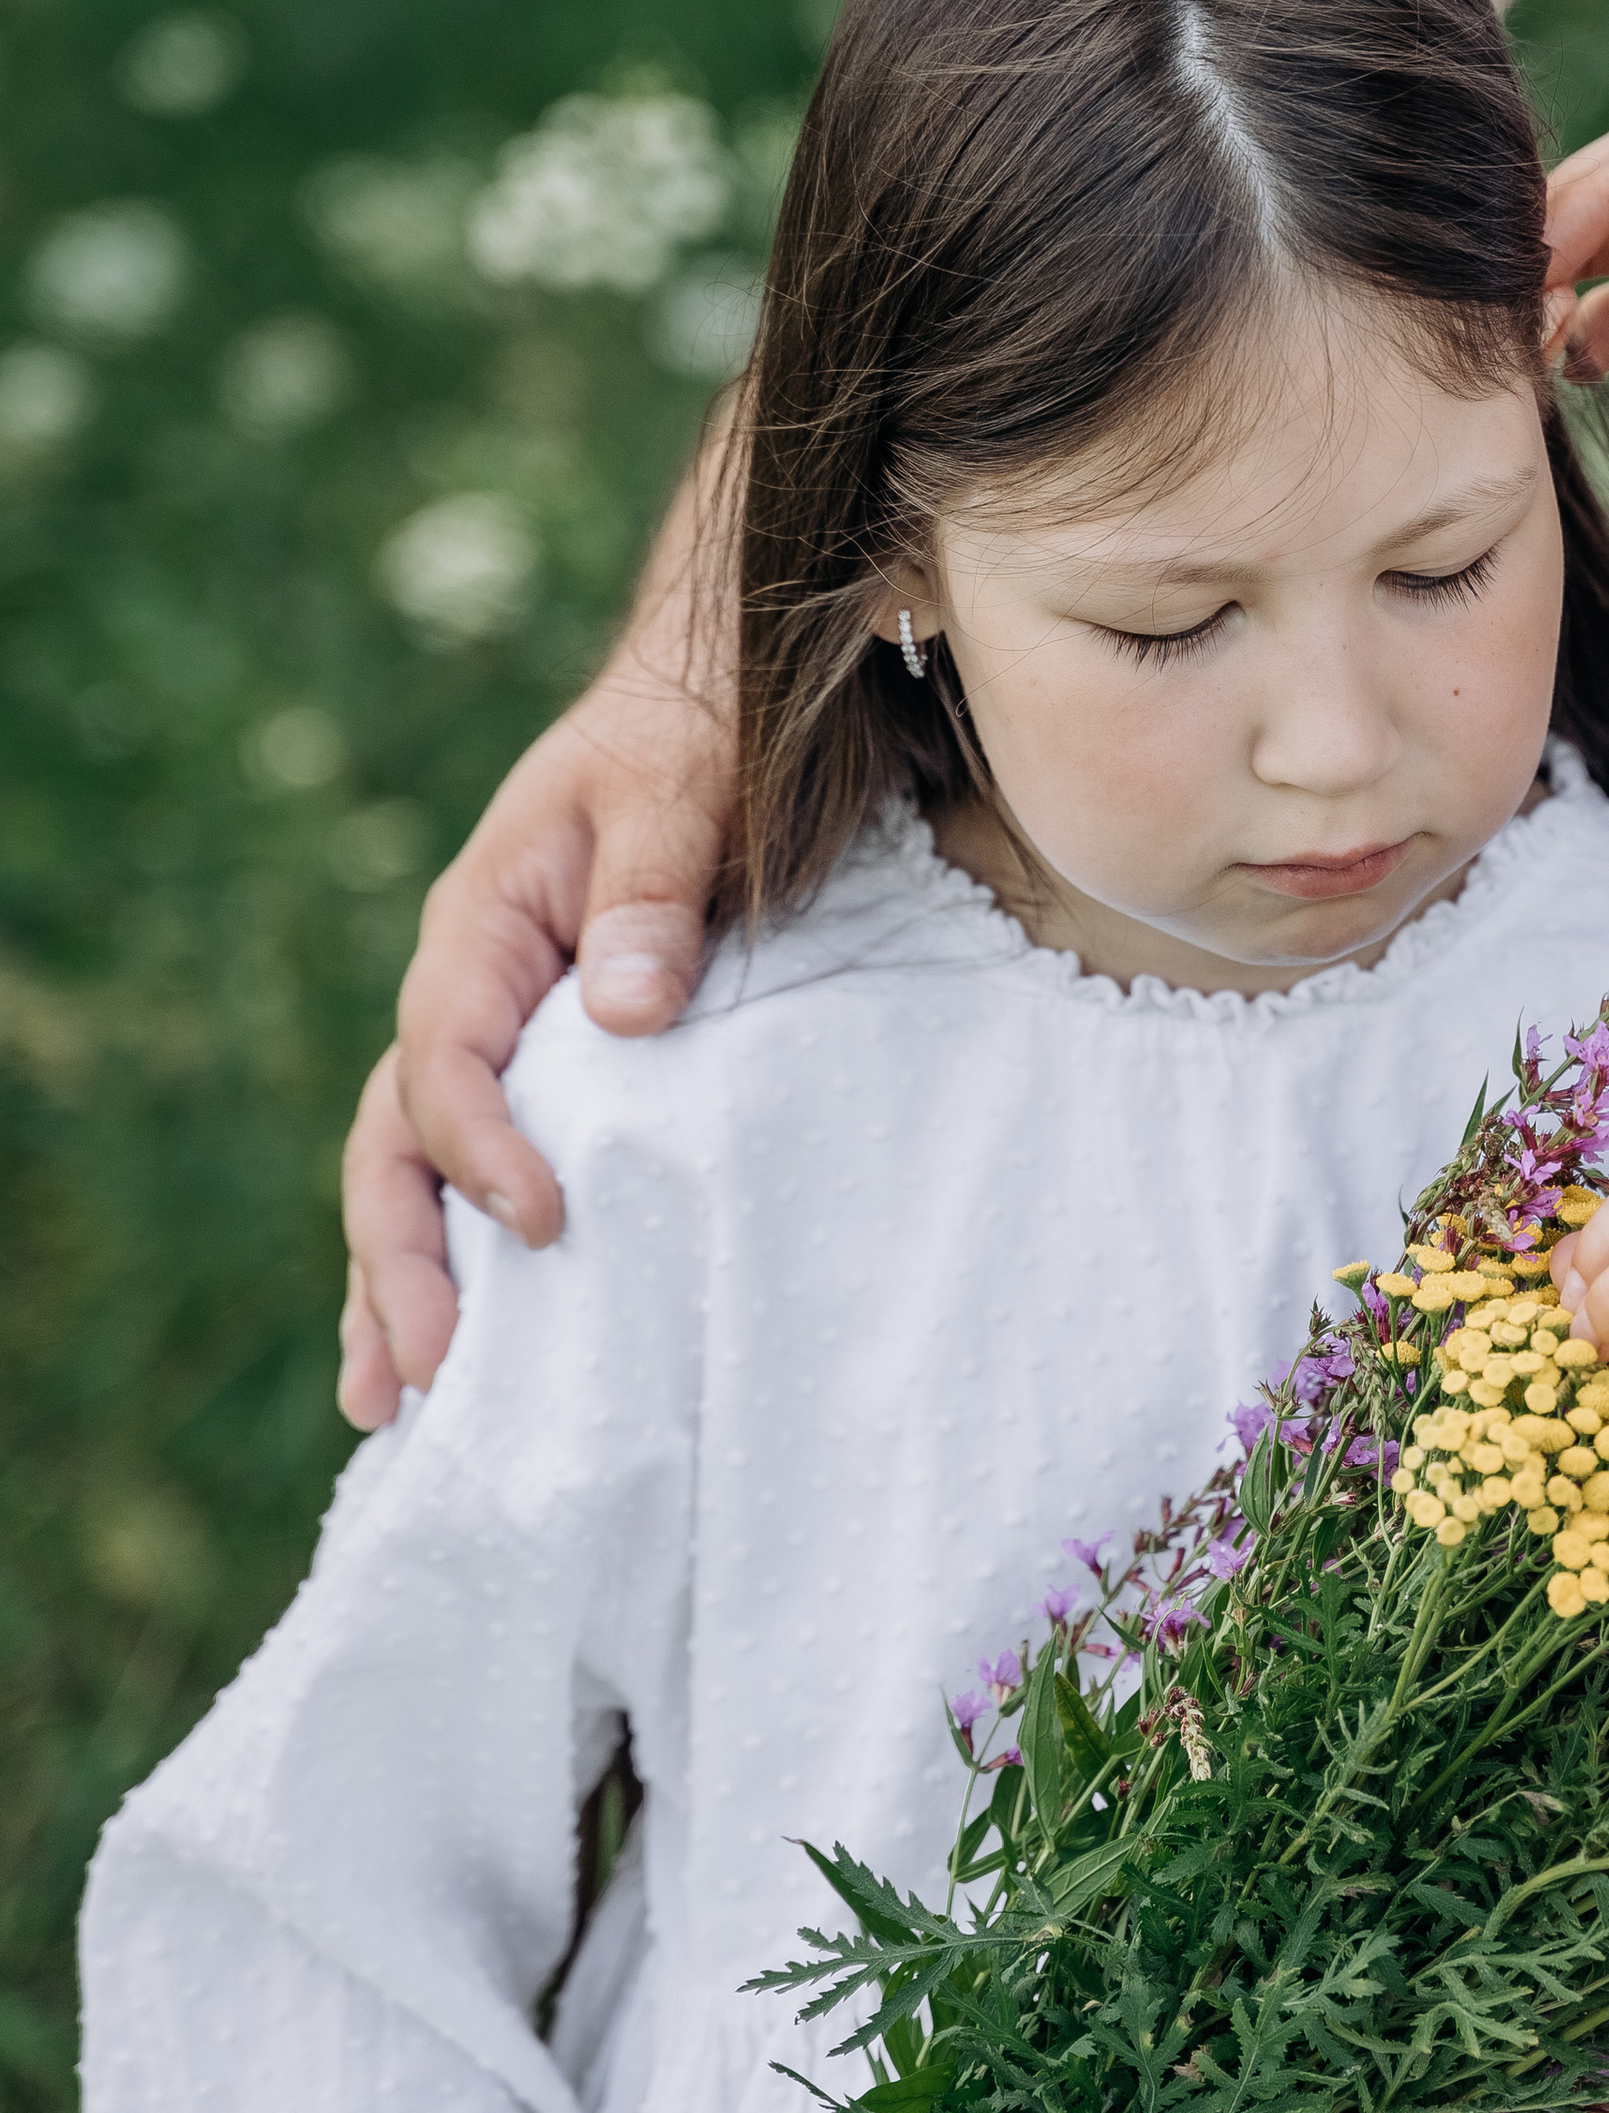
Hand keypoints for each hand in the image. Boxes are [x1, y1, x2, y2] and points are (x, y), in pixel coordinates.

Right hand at [337, 645, 734, 1430]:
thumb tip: (628, 1009)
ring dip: (400, 1284)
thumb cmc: (697, 739)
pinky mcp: (550, 1072)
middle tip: (423, 1377)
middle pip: (397, 1140)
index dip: (480, 1148)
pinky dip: (461, 1257)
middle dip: (398, 1261)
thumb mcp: (685, 791)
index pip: (446, 1057)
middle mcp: (470, 993)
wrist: (711, 706)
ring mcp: (501, 1039)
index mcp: (483, 927)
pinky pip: (481, 1169)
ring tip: (393, 1406)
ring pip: (419, 1173)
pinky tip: (469, 1352)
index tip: (542, 1224)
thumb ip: (656, 888)